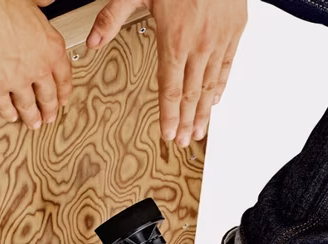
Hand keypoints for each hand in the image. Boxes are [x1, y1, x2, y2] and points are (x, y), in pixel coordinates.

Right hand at [0, 0, 71, 127]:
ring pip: (28, 106)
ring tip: (32, 123)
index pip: (64, 77)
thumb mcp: (32, 0)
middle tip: (49, 117)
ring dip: (31, 117)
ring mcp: (17, 81)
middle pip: (48, 96)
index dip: (64, 91)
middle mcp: (38, 68)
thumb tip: (48, 2)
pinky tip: (9, 116)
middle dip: (50, 109)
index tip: (63, 99)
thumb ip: (42, 6)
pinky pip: (4, 106)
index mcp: (51, 47)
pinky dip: (7, 113)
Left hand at [87, 0, 246, 145]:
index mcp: (174, 40)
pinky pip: (226, 66)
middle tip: (184, 142)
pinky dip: (220, 86)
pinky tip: (214, 101)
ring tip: (199, 132)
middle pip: (191, 95)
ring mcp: (218, 40)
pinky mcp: (234, 31)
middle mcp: (198, 45)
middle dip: (187, 123)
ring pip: (210, 86)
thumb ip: (112, 17)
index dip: (169, 116)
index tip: (168, 133)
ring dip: (204, 113)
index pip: (170, 90)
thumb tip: (92, 42)